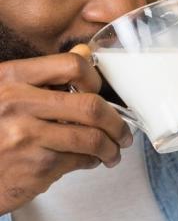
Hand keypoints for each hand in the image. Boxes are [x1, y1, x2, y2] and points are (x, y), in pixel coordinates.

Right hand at [0, 52, 132, 214]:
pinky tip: (89, 161)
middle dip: (116, 122)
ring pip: (90, 138)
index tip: (100, 92)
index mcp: (11, 77)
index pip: (72, 65)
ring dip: (110, 147)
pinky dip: (90, 162)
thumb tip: (84, 52)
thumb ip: (44, 74)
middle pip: (91, 106)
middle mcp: (17, 104)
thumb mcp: (4, 90)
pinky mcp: (33, 168)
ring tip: (112, 152)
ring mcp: (26, 137)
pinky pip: (77, 161)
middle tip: (123, 132)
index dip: (94, 78)